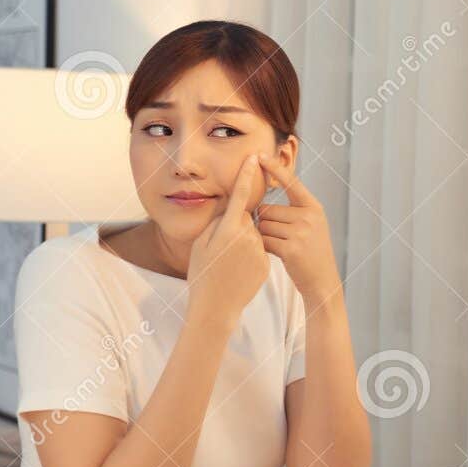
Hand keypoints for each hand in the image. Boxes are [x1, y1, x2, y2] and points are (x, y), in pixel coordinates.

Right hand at [185, 155, 269, 329]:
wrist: (216, 308)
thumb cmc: (202, 274)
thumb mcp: (201, 244)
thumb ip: (217, 222)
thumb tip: (230, 208)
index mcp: (228, 229)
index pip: (240, 196)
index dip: (247, 175)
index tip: (255, 158)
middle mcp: (247, 237)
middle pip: (245, 218)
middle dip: (236, 224)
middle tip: (221, 248)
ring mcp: (258, 251)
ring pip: (253, 234)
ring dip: (243, 242)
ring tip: (229, 263)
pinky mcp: (266, 263)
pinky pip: (258, 250)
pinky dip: (249, 256)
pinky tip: (239, 271)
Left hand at [255, 157, 341, 305]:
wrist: (323, 281)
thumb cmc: (311, 252)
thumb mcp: (311, 225)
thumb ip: (293, 211)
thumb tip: (261, 202)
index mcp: (313, 207)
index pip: (291, 182)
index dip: (274, 168)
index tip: (259, 155)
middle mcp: (309, 216)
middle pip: (268, 209)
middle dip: (265, 223)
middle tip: (279, 237)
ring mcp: (301, 232)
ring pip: (263, 225)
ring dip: (263, 236)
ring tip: (281, 246)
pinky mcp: (291, 249)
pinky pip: (264, 240)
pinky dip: (264, 248)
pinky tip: (278, 254)